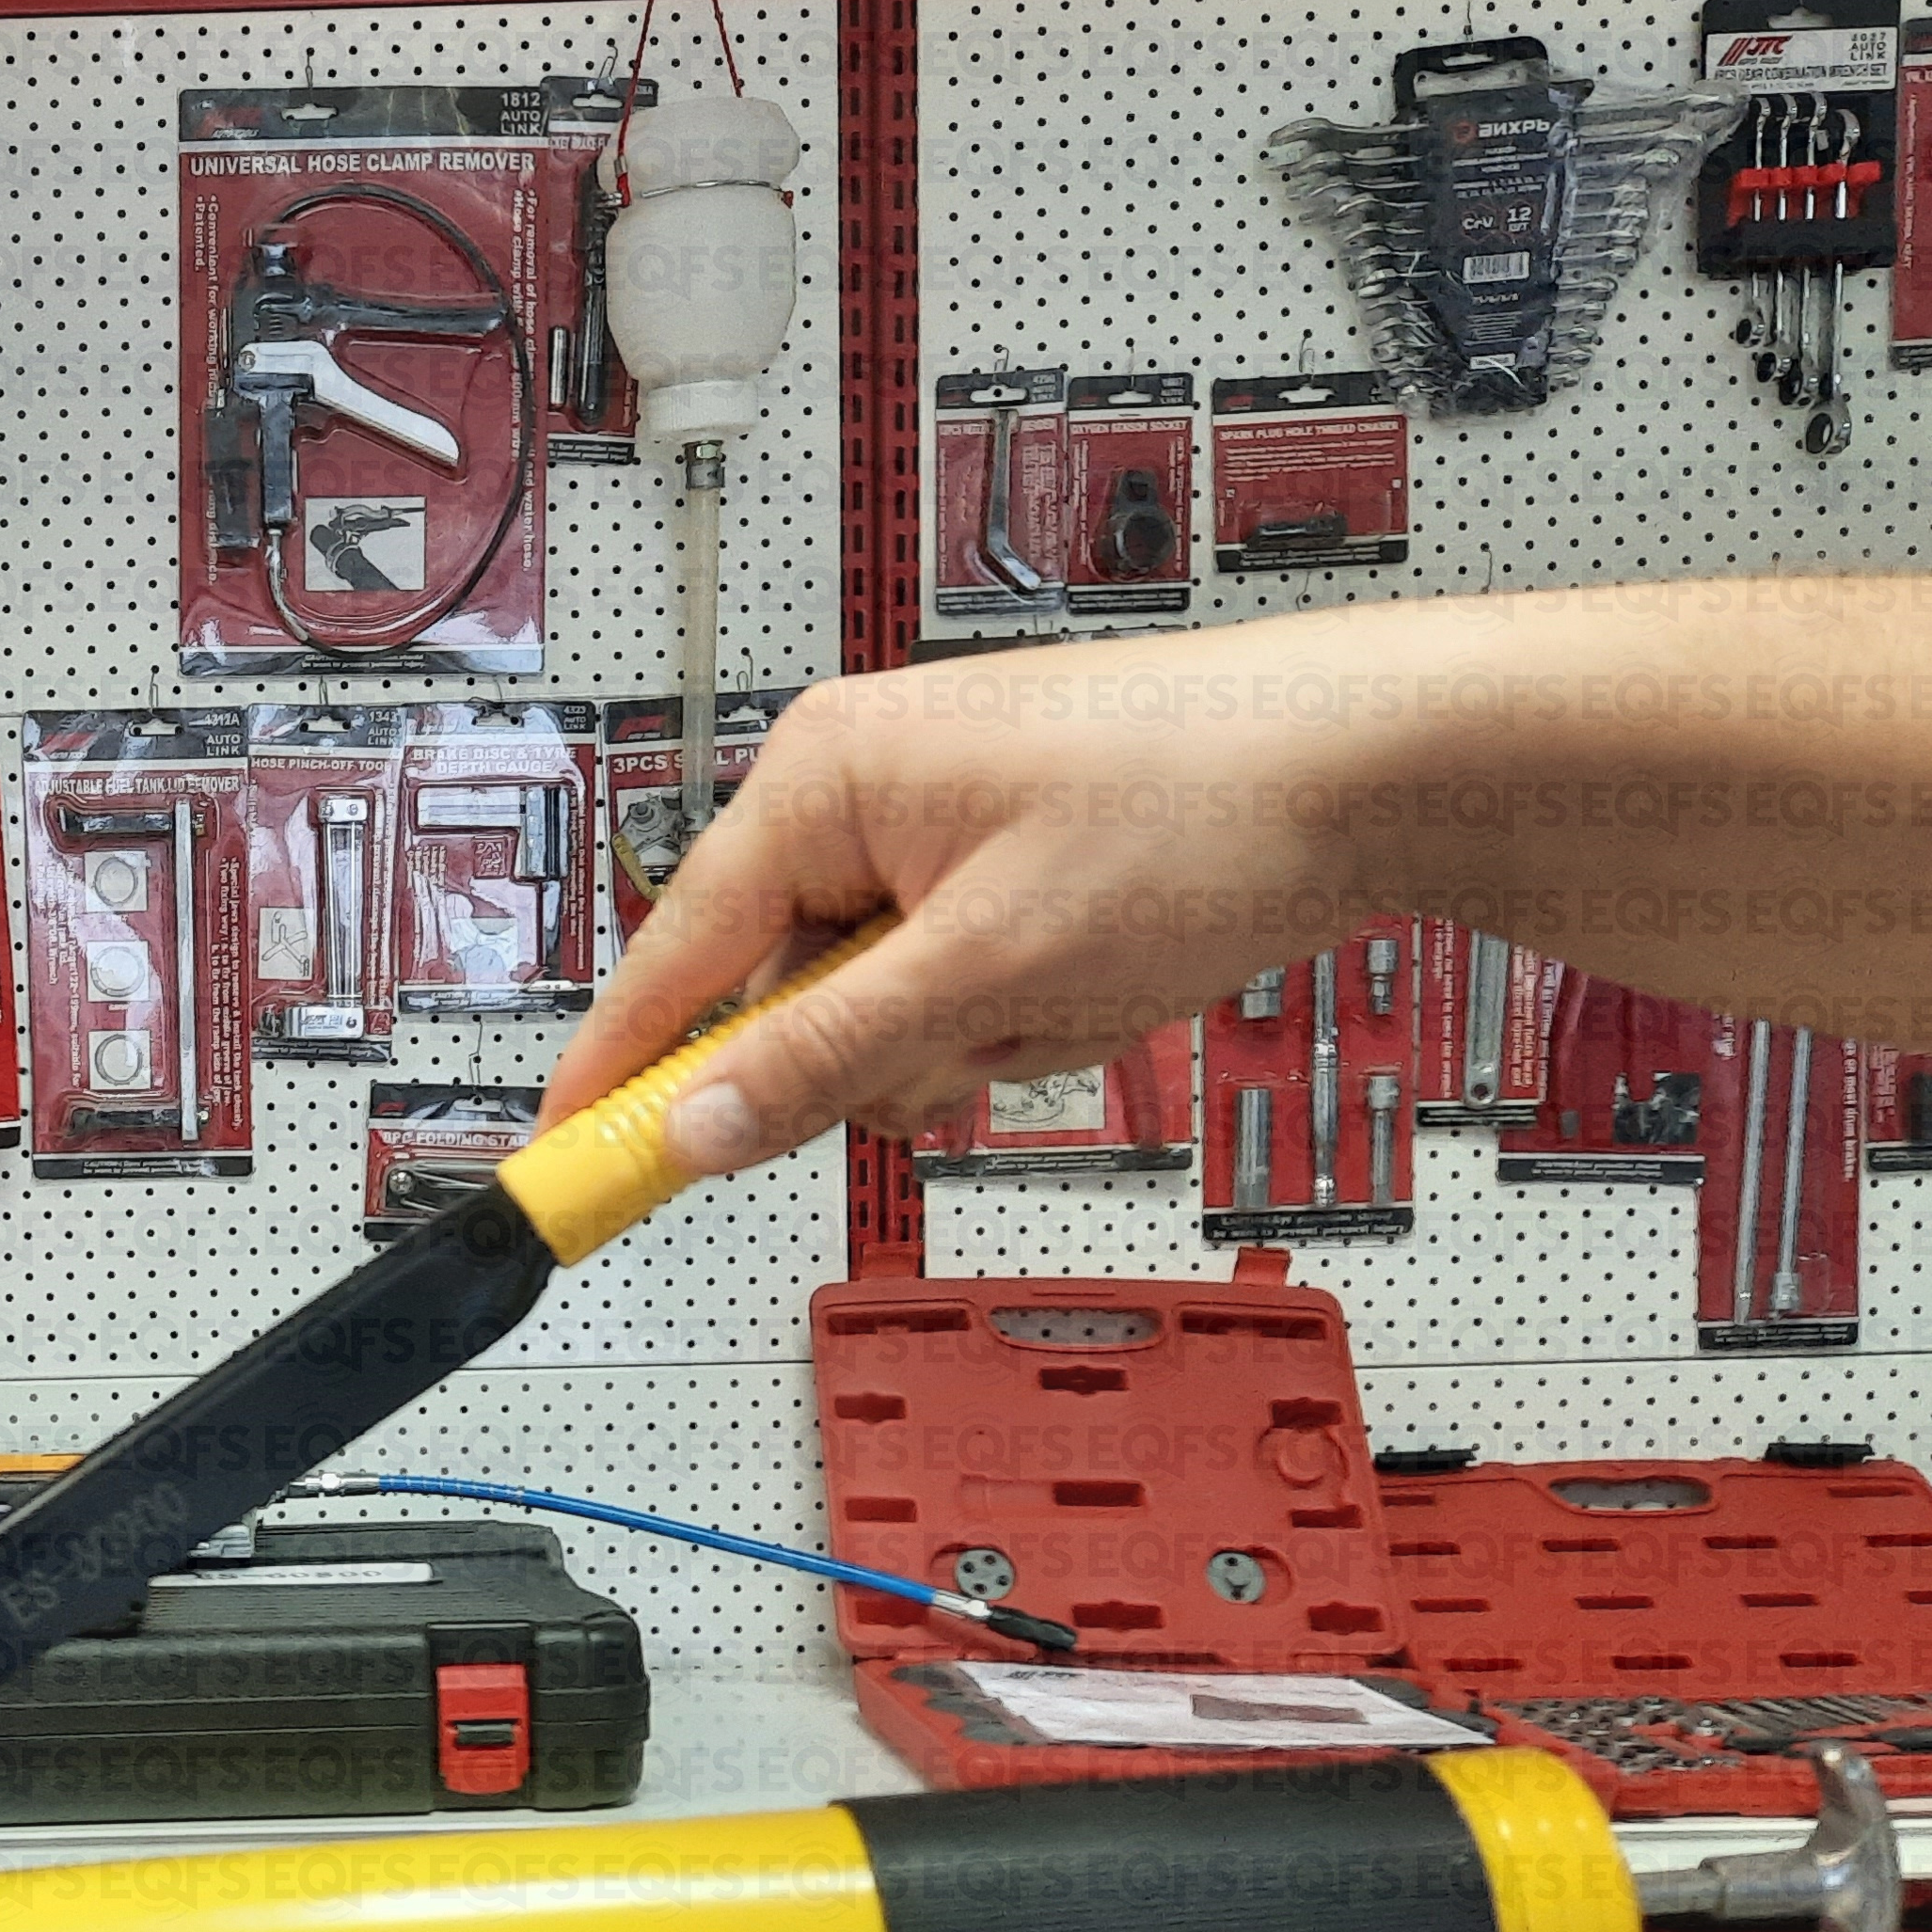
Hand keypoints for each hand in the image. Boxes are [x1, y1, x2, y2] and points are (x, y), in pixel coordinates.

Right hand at [545, 629, 1435, 1174]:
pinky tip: (1092, 983)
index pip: (670, 956)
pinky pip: (950, 993)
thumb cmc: (1196, 811)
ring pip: (877, 1015)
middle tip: (983, 1035)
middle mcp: (859, 795)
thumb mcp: (987, 967)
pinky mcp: (998, 869)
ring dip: (965, 1043)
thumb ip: (825, 1058)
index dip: (618, 1073)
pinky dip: (1013, 1020)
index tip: (559, 1166)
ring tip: (1069, 988)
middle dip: (881, 1053)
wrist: (1373, 766)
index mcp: (821, 780)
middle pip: (785, 1000)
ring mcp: (934, 833)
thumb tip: (696, 1130)